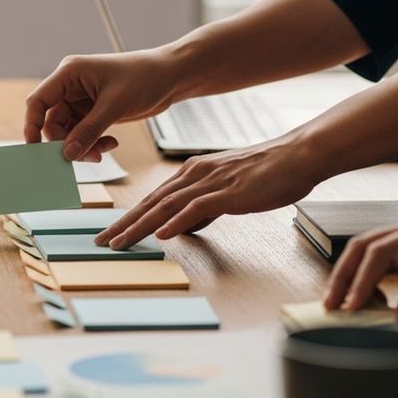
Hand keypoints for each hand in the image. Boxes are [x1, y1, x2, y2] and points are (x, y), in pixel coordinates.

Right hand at [25, 49, 175, 160]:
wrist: (171, 77)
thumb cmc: (144, 77)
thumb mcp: (115, 106)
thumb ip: (89, 131)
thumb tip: (67, 154)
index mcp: (69, 73)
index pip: (39, 101)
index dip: (32, 125)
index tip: (35, 149)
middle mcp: (71, 86)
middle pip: (52, 121)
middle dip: (66, 142)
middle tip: (83, 156)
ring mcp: (82, 99)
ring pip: (67, 131)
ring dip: (82, 145)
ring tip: (103, 151)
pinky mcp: (94, 111)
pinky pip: (82, 133)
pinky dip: (93, 143)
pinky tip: (110, 144)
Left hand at [95, 138, 324, 247]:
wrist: (297, 155)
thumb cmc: (267, 173)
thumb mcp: (227, 191)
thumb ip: (204, 208)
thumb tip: (185, 227)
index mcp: (192, 173)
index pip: (153, 199)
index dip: (129, 217)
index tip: (111, 233)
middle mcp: (195, 175)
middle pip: (151, 202)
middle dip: (123, 224)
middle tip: (100, 241)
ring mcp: (211, 182)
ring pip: (166, 206)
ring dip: (140, 225)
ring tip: (120, 242)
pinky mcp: (229, 191)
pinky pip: (198, 207)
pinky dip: (178, 221)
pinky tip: (163, 234)